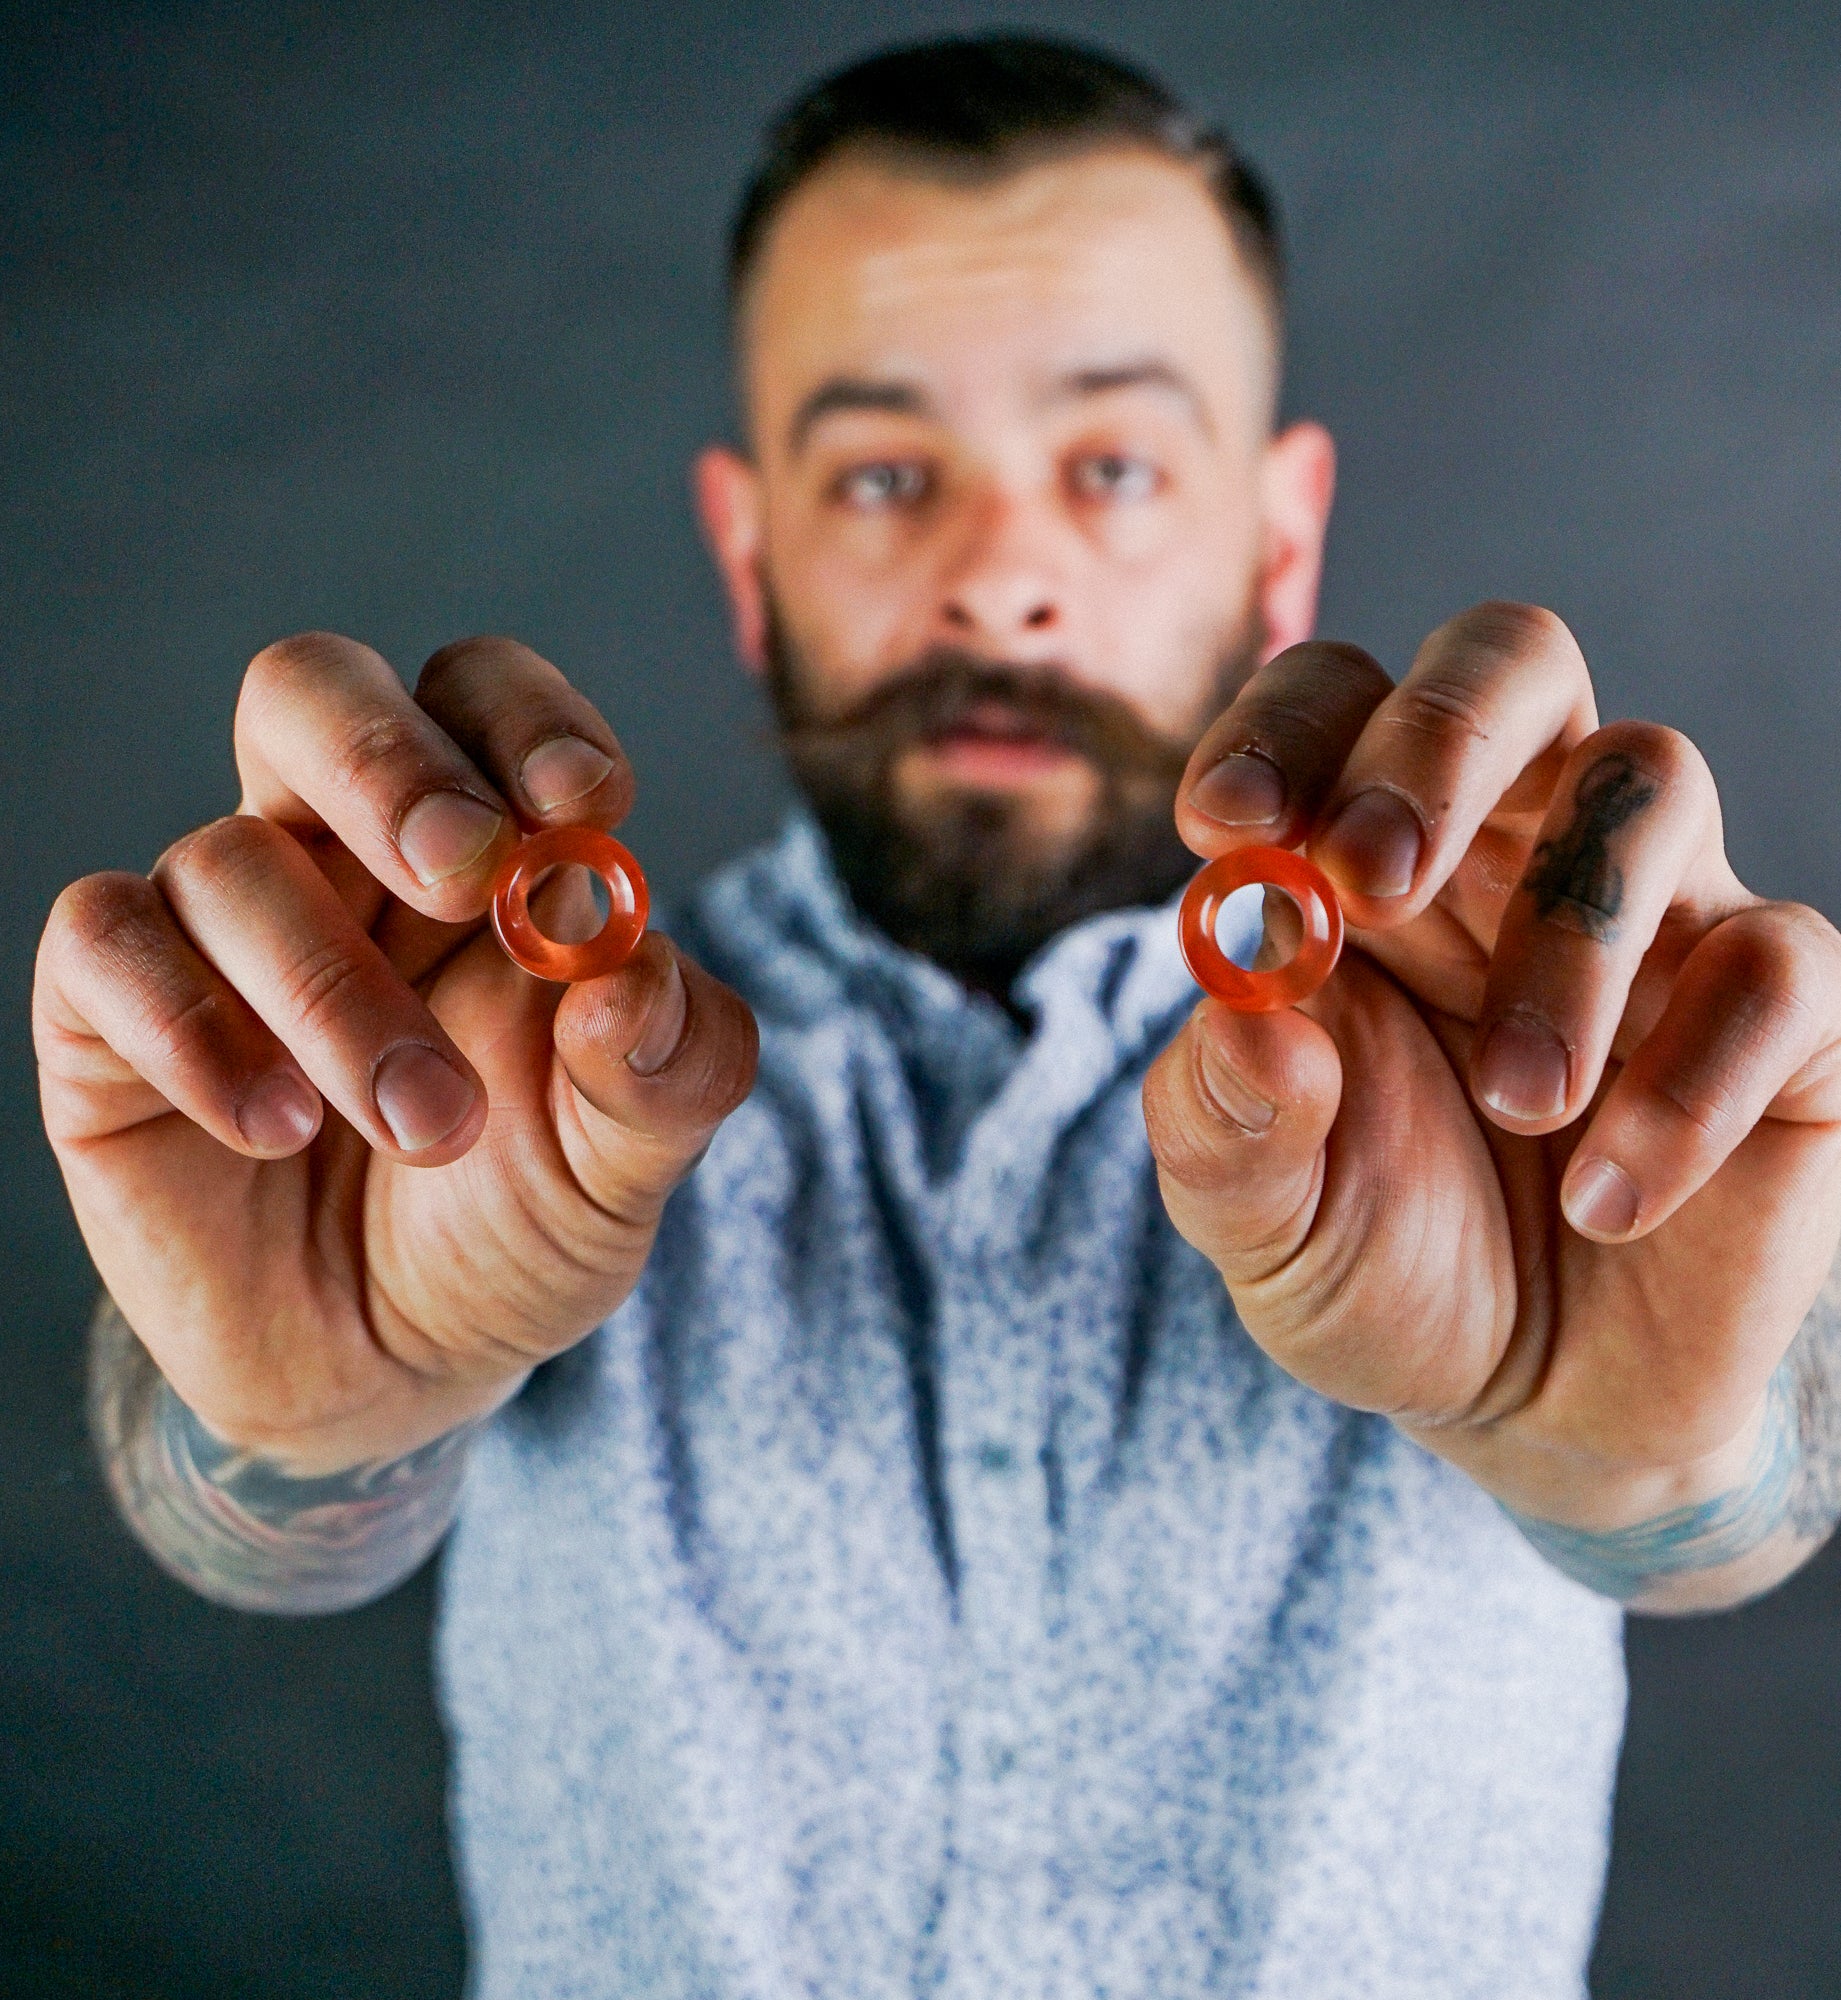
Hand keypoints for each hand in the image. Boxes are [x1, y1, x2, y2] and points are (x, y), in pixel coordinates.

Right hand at [35, 634, 757, 1473]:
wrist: (397, 1368)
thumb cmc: (517, 1224)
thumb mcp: (626, 1165)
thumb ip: (668, 1068)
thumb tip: (636, 975)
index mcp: (480, 850)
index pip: (477, 695)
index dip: (525, 719)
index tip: (581, 806)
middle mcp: (338, 856)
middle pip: (311, 691)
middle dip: (388, 761)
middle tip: (463, 871)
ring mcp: (217, 928)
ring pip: (229, 858)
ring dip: (338, 992)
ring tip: (429, 1124)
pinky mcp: (107, 1014)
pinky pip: (104, 942)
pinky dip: (192, 1029)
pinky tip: (279, 1129)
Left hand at [1143, 604, 1840, 1603]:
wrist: (1529, 1412)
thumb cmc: (1381, 1270)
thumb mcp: (1260, 1218)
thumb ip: (1226, 1118)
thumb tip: (1248, 1003)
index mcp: (1364, 865)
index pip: (1334, 702)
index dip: (1281, 731)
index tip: (1226, 827)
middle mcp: (1515, 852)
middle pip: (1513, 660)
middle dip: (1439, 740)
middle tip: (1371, 883)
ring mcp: (1660, 917)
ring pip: (1651, 783)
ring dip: (1565, 936)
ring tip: (1518, 1101)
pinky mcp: (1791, 1019)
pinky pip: (1780, 964)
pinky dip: (1688, 1077)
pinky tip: (1607, 1198)